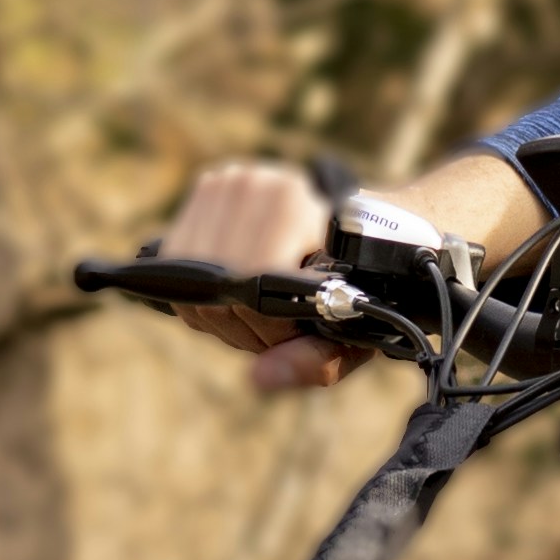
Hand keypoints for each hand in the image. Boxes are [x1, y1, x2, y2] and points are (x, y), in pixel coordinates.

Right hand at [144, 146, 532, 390]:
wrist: (380, 227)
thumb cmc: (370, 285)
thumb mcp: (354, 333)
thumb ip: (311, 360)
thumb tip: (259, 378)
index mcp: (295, 207)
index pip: (249, 291)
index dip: (266, 332)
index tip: (294, 336)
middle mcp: (255, 185)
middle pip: (215, 289)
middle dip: (242, 327)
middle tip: (279, 330)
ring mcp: (229, 182)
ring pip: (192, 279)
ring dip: (220, 312)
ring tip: (262, 309)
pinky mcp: (211, 188)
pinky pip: (179, 262)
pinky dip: (203, 289)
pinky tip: (238, 289)